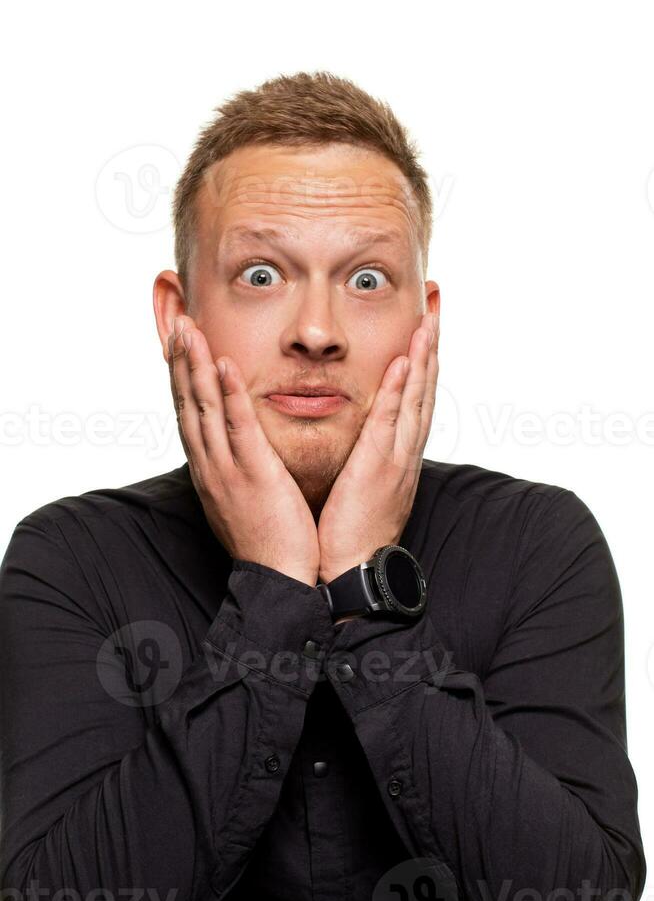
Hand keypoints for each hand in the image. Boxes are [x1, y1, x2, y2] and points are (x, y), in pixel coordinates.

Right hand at [167, 316, 320, 586]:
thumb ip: (236, 467)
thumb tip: (235, 448)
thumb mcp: (242, 498)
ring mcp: (227, 469)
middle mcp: (210, 465)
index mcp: (209, 469)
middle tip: (176, 322)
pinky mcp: (253, 474)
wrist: (279, 578)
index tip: (179, 345)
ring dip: (196, 366)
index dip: (182, 377)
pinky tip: (224, 364)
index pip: (189, 414)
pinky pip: (238, 427)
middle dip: (181, 361)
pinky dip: (229, 394)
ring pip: (205, 408)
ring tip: (189, 330)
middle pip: (188, 404)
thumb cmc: (267, 539)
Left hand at [317, 311, 438, 584]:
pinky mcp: (378, 469)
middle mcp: (406, 450)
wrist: (354, 572)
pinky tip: (405, 361)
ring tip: (429, 316)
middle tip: (436, 301)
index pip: (417, 395)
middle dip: (432, 341)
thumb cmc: (353, 533)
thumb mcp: (366, 486)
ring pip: (416, 397)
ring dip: (424, 355)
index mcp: (400, 453)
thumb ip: (368, 456)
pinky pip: (391, 422)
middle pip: (426, 386)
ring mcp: (396, 458)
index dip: (424, 357)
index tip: (426, 321)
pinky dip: (400, 391)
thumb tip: (365, 437)